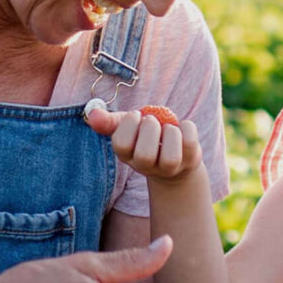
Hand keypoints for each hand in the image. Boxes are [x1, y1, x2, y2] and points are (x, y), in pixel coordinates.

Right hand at [84, 99, 201, 181]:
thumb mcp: (128, 127)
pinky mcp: (190, 161)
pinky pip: (190, 142)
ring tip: (169, 128)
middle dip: (150, 129)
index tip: (136, 116)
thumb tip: (92, 115)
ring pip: (171, 158)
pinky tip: (182, 128)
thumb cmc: (147, 137)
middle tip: (152, 122)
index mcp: (127, 156)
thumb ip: (110, 121)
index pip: (121, 145)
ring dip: (170, 133)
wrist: (176, 158)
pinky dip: (187, 127)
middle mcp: (146, 167)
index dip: (129, 125)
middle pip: (145, 155)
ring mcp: (170, 168)